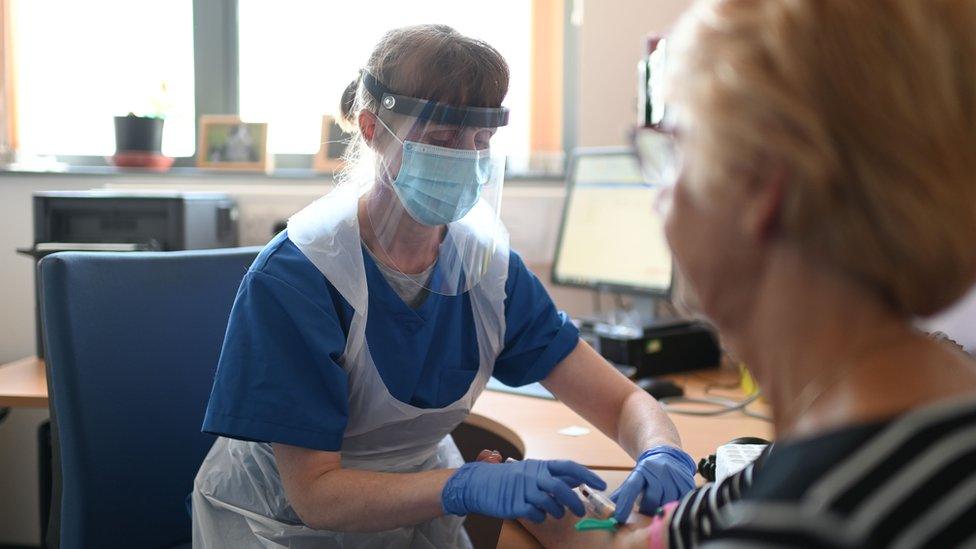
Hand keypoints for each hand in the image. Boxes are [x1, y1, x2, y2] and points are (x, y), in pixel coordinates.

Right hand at [442, 459, 606, 522]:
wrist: (478, 483)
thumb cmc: (508, 479)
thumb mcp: (531, 472)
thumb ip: (552, 476)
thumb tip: (576, 480)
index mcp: (539, 466)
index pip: (568, 467)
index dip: (586, 475)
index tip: (601, 484)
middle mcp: (533, 475)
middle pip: (561, 488)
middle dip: (575, 502)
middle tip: (582, 512)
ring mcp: (523, 490)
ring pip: (550, 504)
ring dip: (557, 512)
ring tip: (555, 513)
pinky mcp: (515, 505)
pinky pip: (536, 515)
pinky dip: (540, 517)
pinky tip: (535, 514)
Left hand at [611, 446, 694, 522]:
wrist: (666, 453)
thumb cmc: (648, 470)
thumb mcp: (635, 477)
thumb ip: (624, 493)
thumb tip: (611, 513)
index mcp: (642, 469)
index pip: (631, 487)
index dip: (625, 503)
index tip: (619, 517)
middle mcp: (658, 470)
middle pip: (651, 499)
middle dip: (646, 510)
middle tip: (644, 513)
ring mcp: (674, 475)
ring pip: (667, 501)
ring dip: (661, 509)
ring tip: (657, 508)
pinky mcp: (686, 480)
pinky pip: (681, 500)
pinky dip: (675, 506)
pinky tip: (671, 504)